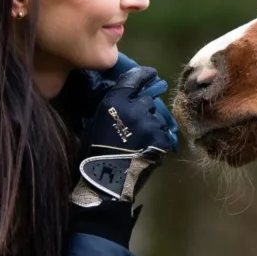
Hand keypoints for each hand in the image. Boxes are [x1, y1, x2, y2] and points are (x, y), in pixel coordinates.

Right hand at [70, 66, 173, 206]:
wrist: (106, 180)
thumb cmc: (93, 152)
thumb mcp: (96, 120)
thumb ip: (112, 105)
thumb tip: (123, 98)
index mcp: (117, 101)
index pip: (135, 78)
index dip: (144, 75)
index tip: (150, 75)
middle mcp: (137, 108)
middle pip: (148, 100)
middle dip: (144, 107)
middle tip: (139, 119)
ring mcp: (152, 124)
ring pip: (157, 117)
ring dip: (152, 124)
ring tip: (141, 139)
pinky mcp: (162, 139)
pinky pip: (163, 134)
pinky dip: (158, 140)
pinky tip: (147, 148)